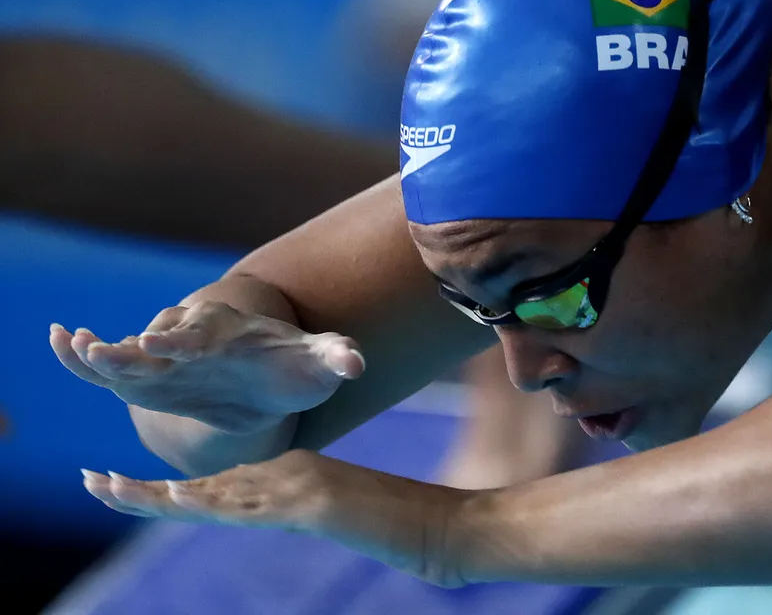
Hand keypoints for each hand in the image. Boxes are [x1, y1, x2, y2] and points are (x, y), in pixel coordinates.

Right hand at [51, 301, 365, 433]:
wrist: (272, 375)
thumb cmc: (295, 367)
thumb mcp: (319, 363)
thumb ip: (336, 357)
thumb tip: (356, 362)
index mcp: (231, 337)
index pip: (203, 336)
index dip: (183, 340)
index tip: (161, 342)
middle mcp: (193, 343)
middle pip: (160, 343)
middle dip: (132, 348)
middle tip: (101, 348)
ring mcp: (167, 361)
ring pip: (128, 356)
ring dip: (100, 352)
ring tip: (69, 341)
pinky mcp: (151, 379)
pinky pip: (112, 368)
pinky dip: (85, 358)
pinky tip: (59, 341)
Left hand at [82, 450, 467, 587]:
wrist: (446, 529)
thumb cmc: (407, 528)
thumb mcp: (350, 517)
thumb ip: (317, 507)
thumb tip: (298, 507)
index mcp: (296, 477)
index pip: (222, 485)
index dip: (173, 491)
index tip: (130, 491)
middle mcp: (292, 473)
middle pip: (206, 485)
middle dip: (145, 491)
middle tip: (92, 484)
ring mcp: (303, 485)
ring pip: (217, 491)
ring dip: (159, 495)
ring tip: (110, 490)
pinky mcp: (316, 500)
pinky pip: (253, 504)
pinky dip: (211, 501)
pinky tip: (176, 500)